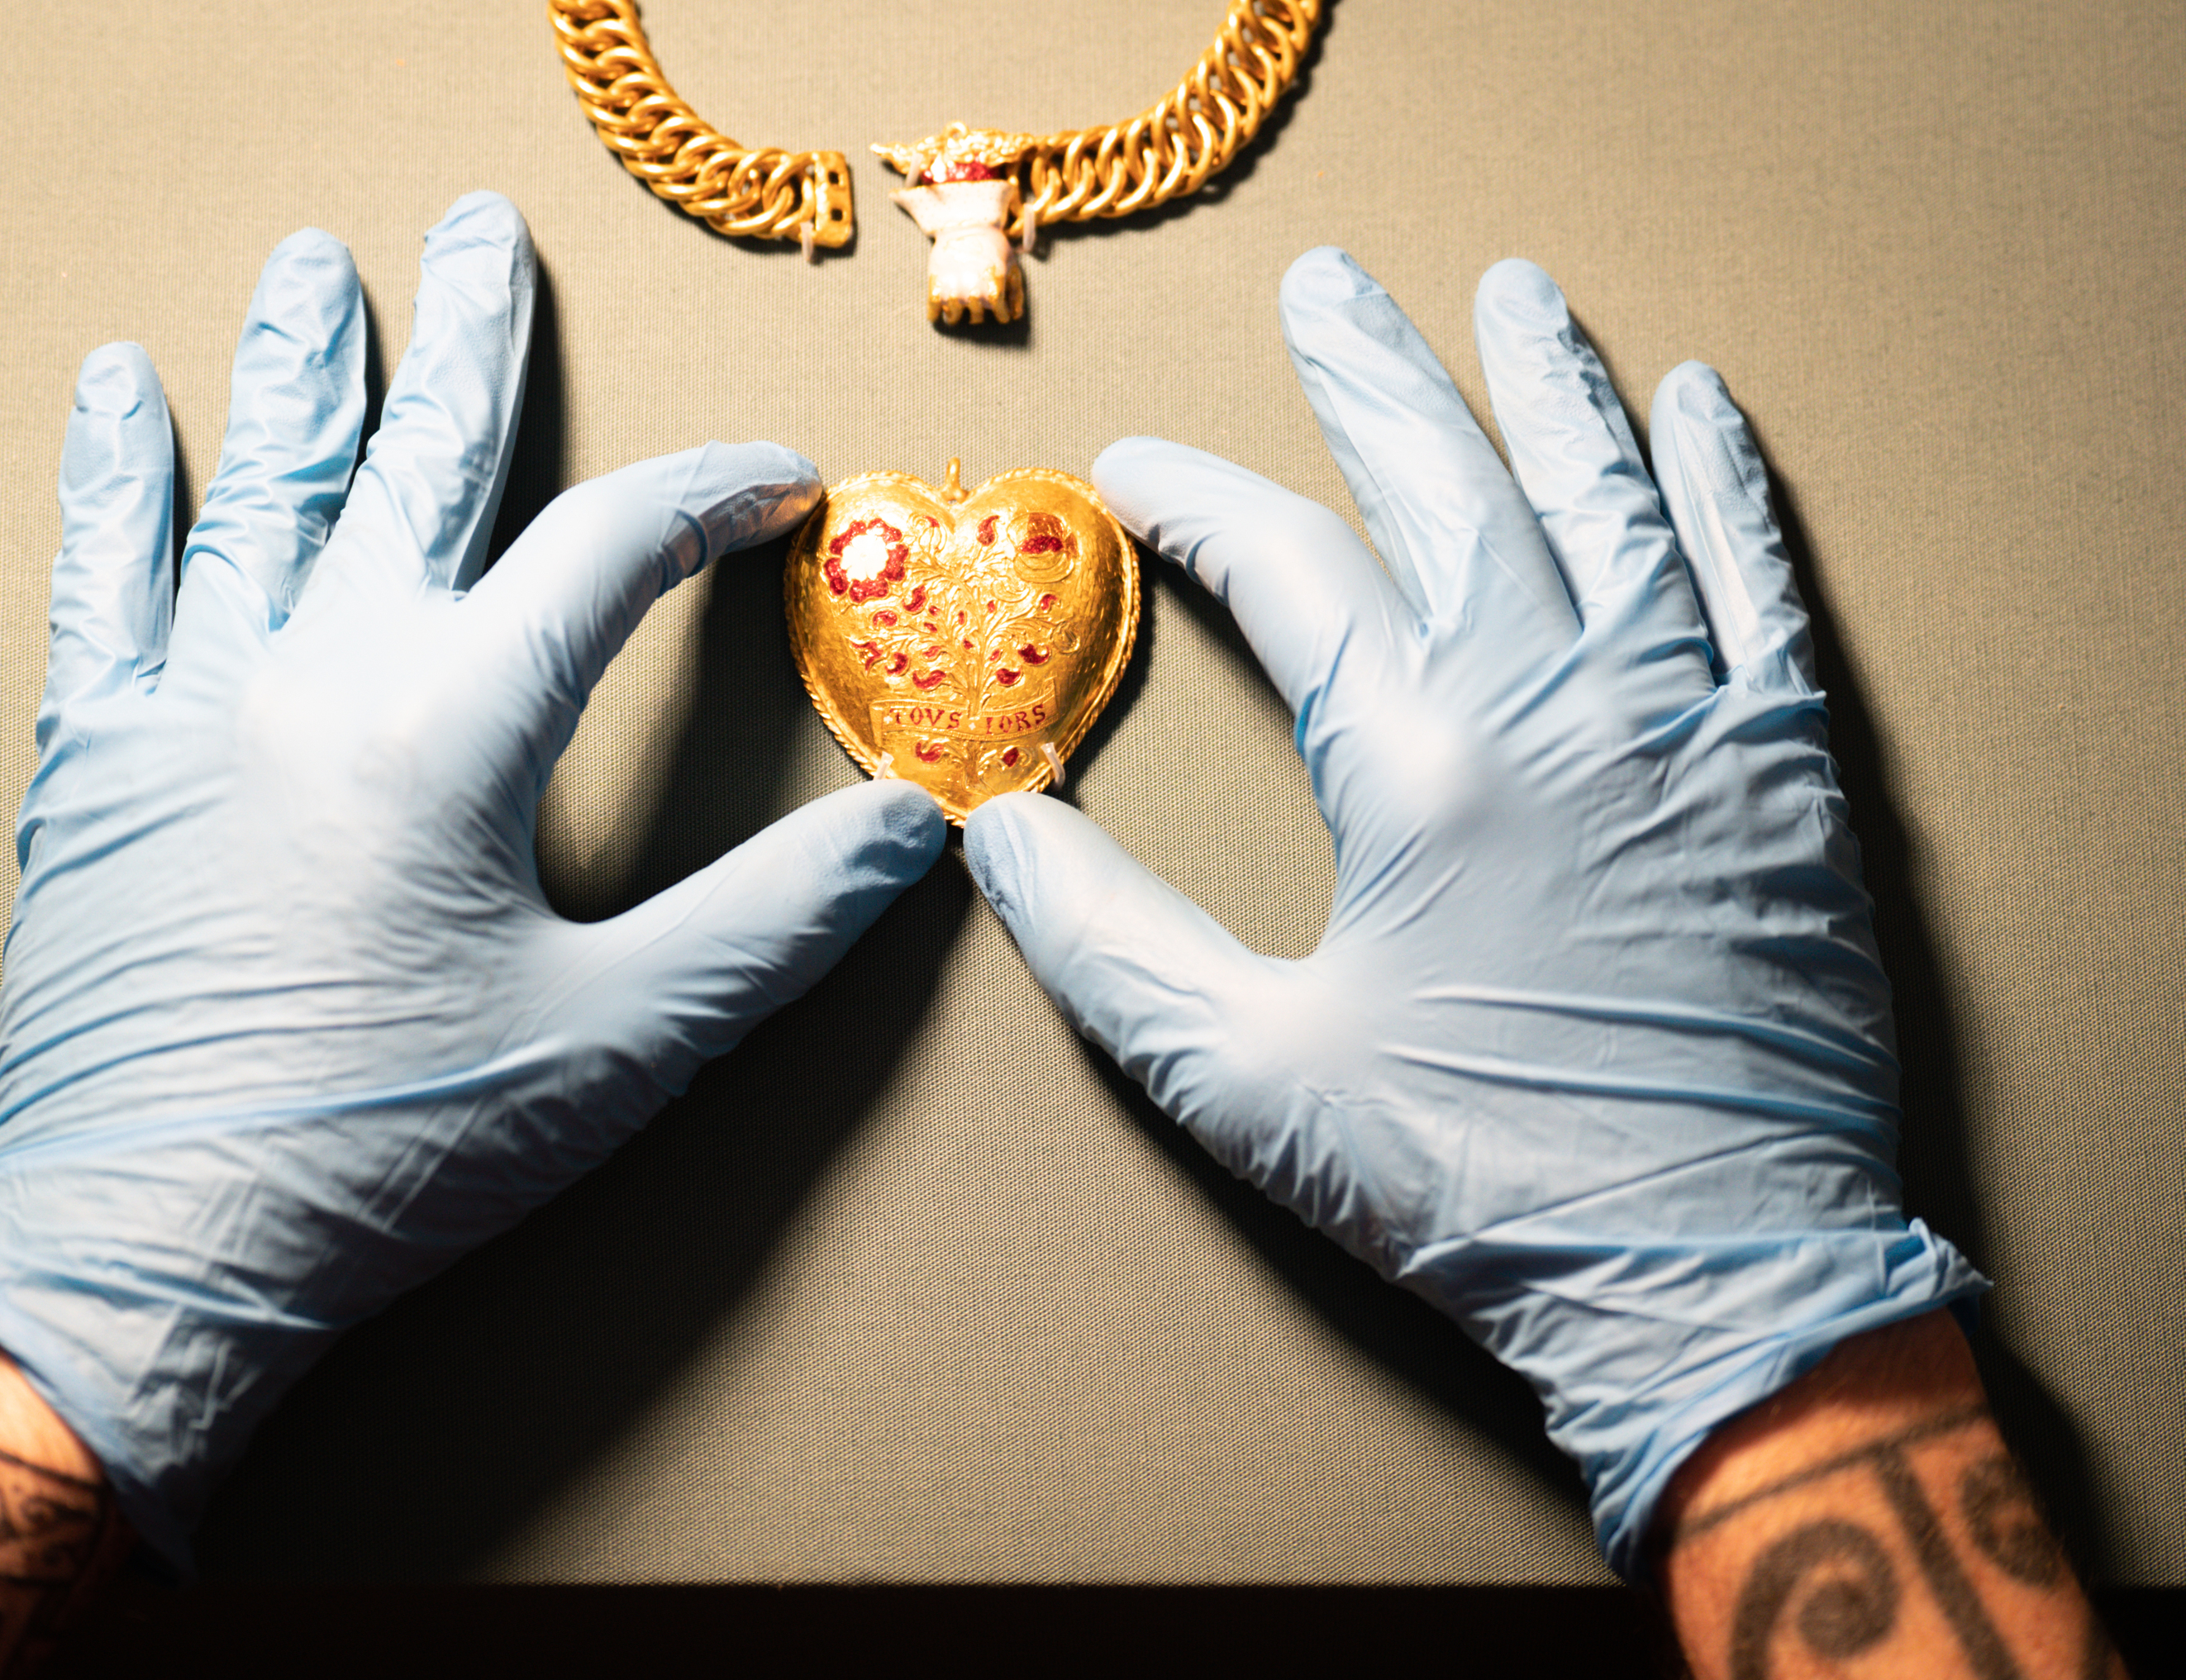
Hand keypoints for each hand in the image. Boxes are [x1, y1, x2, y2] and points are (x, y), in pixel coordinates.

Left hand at [0, 193, 943, 1566]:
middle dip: (474, 338)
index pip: (606, 554)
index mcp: (455, 733)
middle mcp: (320, 678)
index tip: (770, 477)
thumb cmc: (394, 1153)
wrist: (154, 1249)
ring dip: (303, 365)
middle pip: (422, 461)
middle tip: (489, 234)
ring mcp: (194, 704)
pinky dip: (112, 479)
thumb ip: (774, 926)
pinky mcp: (100, 760)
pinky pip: (104, 580)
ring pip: (264, 488)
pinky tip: (115, 389)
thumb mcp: (623, 1049)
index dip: (705, 496)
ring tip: (320, 264)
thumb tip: (912, 836)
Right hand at [962, 249, 1982, 1574]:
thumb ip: (1106, 945)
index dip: (1202, 504)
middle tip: (1327, 287)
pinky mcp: (1788, 772)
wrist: (1711, 1275)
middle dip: (1375, 376)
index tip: (1140, 468)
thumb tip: (997, 835)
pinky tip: (1696, 410)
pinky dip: (1725, 487)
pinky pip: (1759, 585)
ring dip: (1552, 386)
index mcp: (1421, 767)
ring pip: (1610, 502)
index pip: (1295, 573)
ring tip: (1511, 294)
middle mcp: (1561, 706)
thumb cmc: (1475, 1182)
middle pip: (1452, 487)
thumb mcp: (1244, 1078)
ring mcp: (1689, 723)